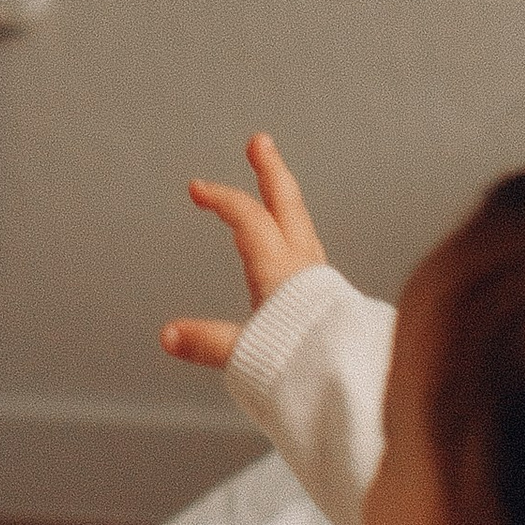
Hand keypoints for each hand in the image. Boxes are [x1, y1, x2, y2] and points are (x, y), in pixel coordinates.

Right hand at [160, 134, 327, 368]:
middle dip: (270, 170)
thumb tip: (169, 335)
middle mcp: (302, 267)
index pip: (249, 219)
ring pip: (301, 224)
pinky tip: (292, 244)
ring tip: (274, 186)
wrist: (356, 382)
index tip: (198, 188)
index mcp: (279, 272)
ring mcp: (319, 279)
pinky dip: (292, 231)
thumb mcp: (247, 354)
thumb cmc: (307, 366)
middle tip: (260, 141)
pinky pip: (308, 249)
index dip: (222, 199)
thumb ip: (208, 343)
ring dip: (284, 198)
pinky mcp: (329, 296)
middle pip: (287, 205)